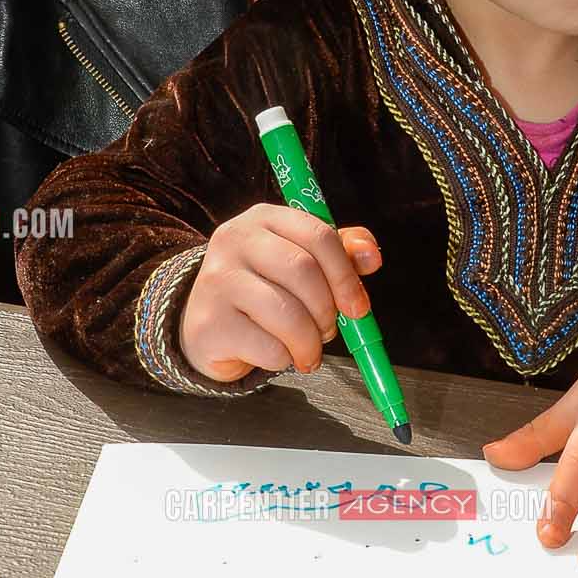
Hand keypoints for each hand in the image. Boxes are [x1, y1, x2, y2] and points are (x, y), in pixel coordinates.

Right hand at [179, 210, 380, 381]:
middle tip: (328, 331)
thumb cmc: (263, 289)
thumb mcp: (301, 261)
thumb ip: (341, 253)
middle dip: (327, 311)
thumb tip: (372, 257)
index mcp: (264, 218)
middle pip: (303, 272)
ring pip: (287, 314)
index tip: (358, 307)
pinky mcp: (209, 322)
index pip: (318, 235)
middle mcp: (235, 240)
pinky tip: (277, 355)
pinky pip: (268, 347)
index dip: (346, 275)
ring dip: (310, 342)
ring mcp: (217, 279)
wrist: (205, 325)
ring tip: (307, 349)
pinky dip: (284, 359)